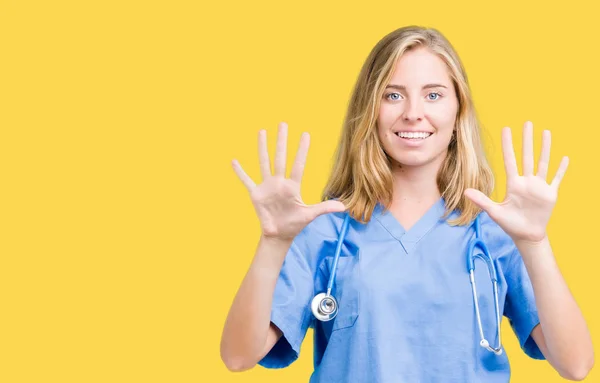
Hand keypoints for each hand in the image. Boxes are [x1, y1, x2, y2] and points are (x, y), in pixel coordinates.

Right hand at [232, 122, 345, 240]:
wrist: (279, 235)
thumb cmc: (295, 224)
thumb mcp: (310, 215)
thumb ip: (324, 208)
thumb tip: (343, 207)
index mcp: (293, 186)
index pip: (298, 164)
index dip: (302, 150)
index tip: (305, 134)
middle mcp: (280, 182)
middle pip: (281, 157)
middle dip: (282, 141)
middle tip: (283, 123)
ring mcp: (267, 187)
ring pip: (264, 162)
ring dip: (263, 147)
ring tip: (262, 132)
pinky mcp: (256, 194)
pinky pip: (246, 180)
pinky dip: (240, 172)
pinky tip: (234, 161)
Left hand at [464, 121, 568, 243]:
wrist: (526, 235)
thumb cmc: (510, 223)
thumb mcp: (495, 212)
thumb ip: (482, 200)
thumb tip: (465, 192)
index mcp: (513, 184)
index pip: (510, 160)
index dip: (508, 145)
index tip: (506, 129)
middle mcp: (527, 181)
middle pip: (527, 156)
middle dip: (527, 140)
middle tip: (527, 122)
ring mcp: (539, 186)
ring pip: (543, 163)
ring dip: (545, 148)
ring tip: (546, 132)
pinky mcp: (550, 194)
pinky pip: (557, 179)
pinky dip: (561, 169)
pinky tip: (565, 158)